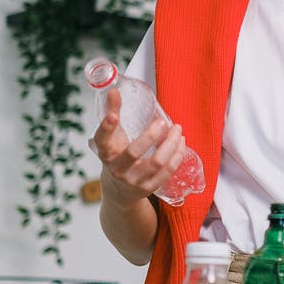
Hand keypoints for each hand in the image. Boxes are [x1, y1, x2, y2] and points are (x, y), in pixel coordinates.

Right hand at [90, 89, 185, 205]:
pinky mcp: (148, 188)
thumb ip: (112, 113)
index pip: (102, 139)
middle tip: (163, 122)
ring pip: (157, 162)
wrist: (119, 192)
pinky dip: (177, 156)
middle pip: (134, 152)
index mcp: (105, 153)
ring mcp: (133, 180)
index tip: (113, 115)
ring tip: (178, 130)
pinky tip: (181, 144)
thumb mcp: (111, 138)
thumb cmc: (116, 157)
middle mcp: (117, 168)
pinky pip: (167, 171)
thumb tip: (114, 91)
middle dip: (151, 136)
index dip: (106, 127)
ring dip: (171, 144)